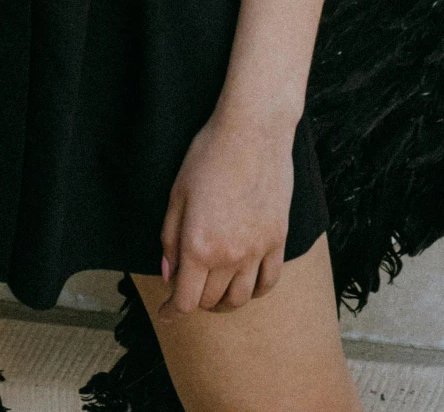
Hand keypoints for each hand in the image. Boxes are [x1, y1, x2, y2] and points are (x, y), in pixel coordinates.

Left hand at [157, 103, 294, 315]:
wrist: (253, 130)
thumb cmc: (209, 155)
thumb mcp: (177, 194)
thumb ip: (170, 238)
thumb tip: (169, 274)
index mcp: (198, 246)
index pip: (185, 301)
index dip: (172, 312)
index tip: (166, 314)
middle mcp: (229, 256)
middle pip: (211, 300)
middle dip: (195, 300)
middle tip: (188, 289)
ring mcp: (257, 250)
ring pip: (241, 298)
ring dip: (225, 302)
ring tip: (216, 294)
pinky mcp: (277, 239)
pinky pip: (269, 281)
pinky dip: (256, 291)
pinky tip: (246, 284)